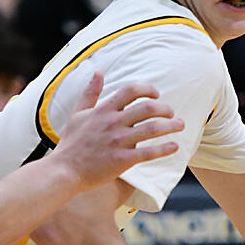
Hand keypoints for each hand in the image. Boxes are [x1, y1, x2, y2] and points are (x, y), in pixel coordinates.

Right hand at [53, 73, 184, 190]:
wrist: (64, 171)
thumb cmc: (71, 144)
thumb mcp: (77, 114)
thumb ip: (90, 93)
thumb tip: (98, 73)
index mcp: (104, 110)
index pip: (131, 90)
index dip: (148, 89)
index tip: (157, 95)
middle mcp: (113, 122)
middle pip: (148, 107)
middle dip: (165, 108)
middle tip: (172, 113)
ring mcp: (119, 141)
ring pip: (152, 128)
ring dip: (171, 125)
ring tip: (180, 126)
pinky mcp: (122, 160)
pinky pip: (149, 152)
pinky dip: (164, 148)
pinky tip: (175, 147)